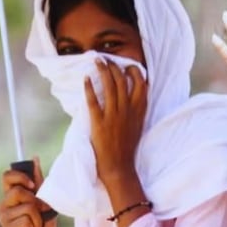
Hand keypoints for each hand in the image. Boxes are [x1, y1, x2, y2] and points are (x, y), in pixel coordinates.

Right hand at [0, 157, 55, 226]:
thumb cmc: (43, 223)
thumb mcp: (43, 199)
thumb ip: (37, 180)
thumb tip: (34, 158)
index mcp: (10, 195)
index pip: (7, 176)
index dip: (20, 177)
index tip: (32, 185)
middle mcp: (3, 205)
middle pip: (18, 191)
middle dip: (34, 201)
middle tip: (38, 212)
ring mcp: (3, 219)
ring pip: (26, 207)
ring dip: (38, 216)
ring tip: (36, 225)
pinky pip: (26, 220)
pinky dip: (35, 225)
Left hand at [85, 58, 147, 182]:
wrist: (119, 167)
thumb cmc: (127, 147)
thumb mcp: (138, 125)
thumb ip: (137, 109)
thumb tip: (131, 95)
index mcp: (139, 110)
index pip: (141, 83)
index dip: (134, 71)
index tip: (127, 65)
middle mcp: (128, 109)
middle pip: (122, 80)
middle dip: (114, 66)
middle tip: (106, 59)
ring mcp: (114, 115)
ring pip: (110, 86)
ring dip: (103, 71)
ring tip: (96, 60)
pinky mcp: (100, 122)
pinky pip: (93, 101)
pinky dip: (89, 88)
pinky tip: (85, 79)